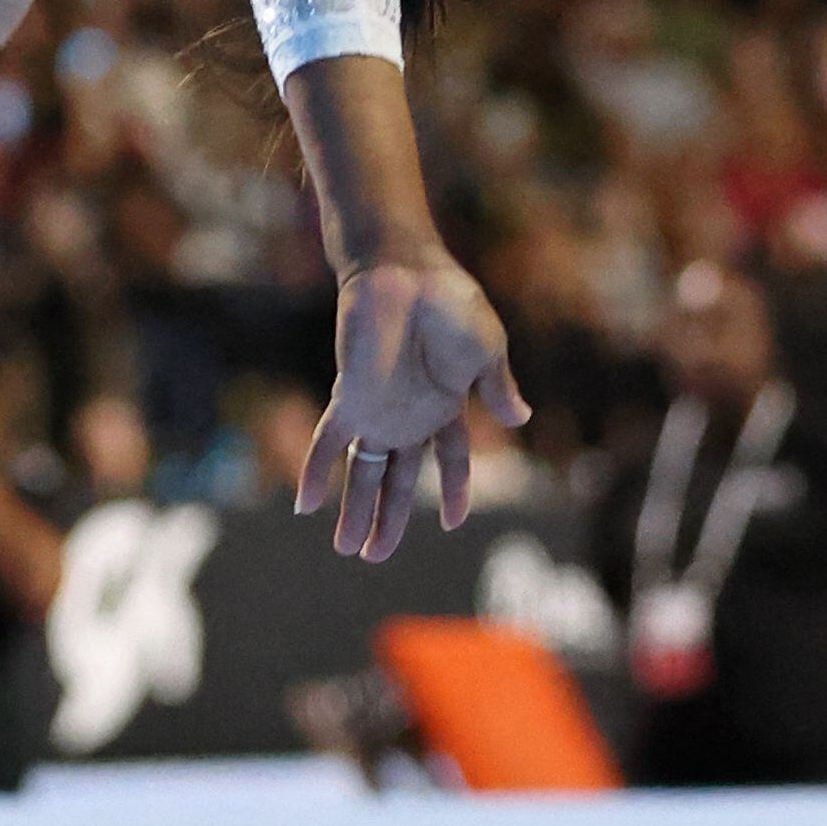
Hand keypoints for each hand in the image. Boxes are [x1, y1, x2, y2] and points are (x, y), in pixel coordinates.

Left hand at [295, 260, 530, 561]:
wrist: (403, 268)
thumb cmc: (450, 300)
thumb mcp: (487, 346)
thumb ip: (497, 385)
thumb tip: (521, 419)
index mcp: (445, 405)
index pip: (450, 459)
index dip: (454, 490)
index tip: (453, 524)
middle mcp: (407, 415)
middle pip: (398, 479)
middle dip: (389, 518)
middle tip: (375, 557)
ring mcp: (376, 410)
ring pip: (364, 472)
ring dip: (355, 511)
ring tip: (349, 549)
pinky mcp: (349, 399)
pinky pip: (328, 444)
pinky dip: (316, 474)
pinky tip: (305, 506)